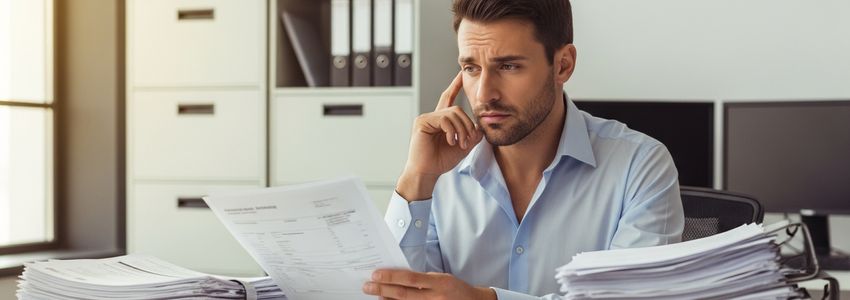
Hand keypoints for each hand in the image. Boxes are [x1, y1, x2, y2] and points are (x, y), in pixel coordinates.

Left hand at [363, 269, 495, 299]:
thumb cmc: (456, 290)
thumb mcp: (442, 278)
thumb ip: (423, 279)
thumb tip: (397, 278)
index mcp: (439, 283)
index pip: (410, 279)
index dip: (391, 277)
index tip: (376, 275)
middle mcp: (436, 298)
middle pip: (403, 294)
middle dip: (383, 289)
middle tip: (367, 286)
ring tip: (375, 295)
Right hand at [396, 72, 483, 200]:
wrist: (427, 172)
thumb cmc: (441, 160)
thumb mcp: (463, 147)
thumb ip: (472, 135)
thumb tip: (480, 127)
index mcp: (442, 120)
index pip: (449, 98)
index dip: (455, 86)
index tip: (461, 75)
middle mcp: (433, 116)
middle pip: (457, 109)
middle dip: (467, 125)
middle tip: (468, 141)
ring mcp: (427, 118)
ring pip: (453, 113)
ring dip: (461, 130)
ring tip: (460, 143)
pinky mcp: (422, 122)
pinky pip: (444, 119)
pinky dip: (451, 130)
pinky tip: (450, 141)